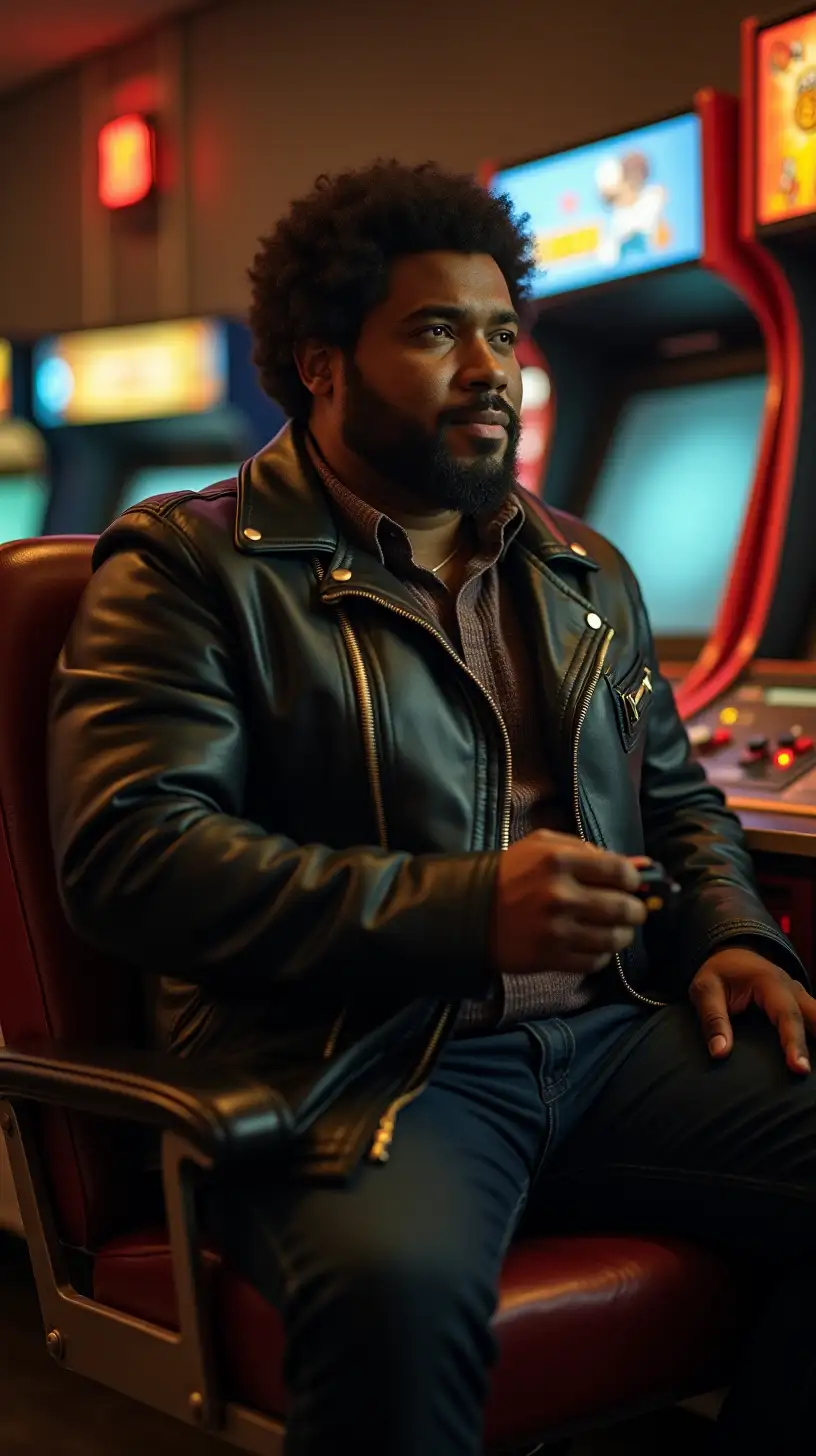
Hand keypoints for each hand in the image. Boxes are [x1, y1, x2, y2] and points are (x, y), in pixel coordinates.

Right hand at [490, 830, 646, 978]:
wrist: (470, 911)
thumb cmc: (512, 873)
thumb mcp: (543, 846)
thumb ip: (588, 850)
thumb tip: (638, 864)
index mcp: (560, 860)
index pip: (620, 871)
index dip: (633, 880)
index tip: (630, 884)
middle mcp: (561, 895)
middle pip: (624, 908)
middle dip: (635, 910)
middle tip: (631, 910)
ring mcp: (556, 929)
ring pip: (614, 938)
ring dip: (622, 935)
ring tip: (615, 930)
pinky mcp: (550, 957)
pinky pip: (595, 961)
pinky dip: (601, 954)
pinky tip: (593, 945)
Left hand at [689, 947, 815, 1073]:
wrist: (730, 955)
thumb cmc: (719, 973)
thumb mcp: (705, 989)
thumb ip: (713, 1018)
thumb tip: (720, 1051)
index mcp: (769, 982)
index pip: (787, 1014)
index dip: (794, 1041)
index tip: (799, 1068)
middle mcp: (791, 988)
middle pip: (815, 1016)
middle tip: (811, 1070)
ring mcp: (799, 996)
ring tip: (815, 1067)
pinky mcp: (800, 1005)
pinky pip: (814, 1021)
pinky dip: (814, 1036)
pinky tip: (813, 1055)